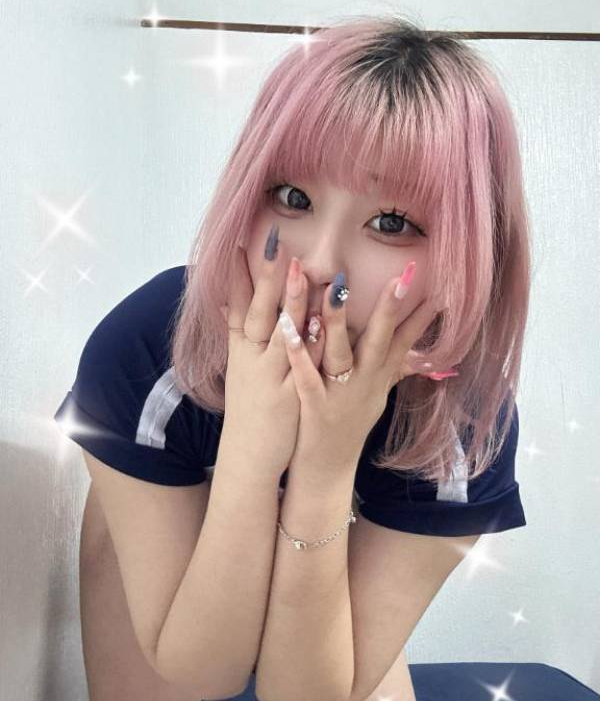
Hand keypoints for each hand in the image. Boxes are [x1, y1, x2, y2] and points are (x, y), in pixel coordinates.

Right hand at [219, 234, 312, 476]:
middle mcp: (253, 360)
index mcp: (242, 352)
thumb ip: (240, 334)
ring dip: (291, 300)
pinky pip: (302, 364)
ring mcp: (271, 377)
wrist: (248, 459)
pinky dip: (309, 342)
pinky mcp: (290, 394)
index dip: (239, 275)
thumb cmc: (249, 412)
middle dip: (266, 277)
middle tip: (274, 244)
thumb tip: (227, 300)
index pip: (238, 306)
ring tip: (301, 269)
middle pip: (259, 312)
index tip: (239, 242)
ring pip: (281, 333)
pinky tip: (319, 322)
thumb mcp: (241, 371)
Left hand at [279, 269, 458, 471]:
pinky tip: (289, 329)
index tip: (443, 288)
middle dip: (391, 309)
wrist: (328, 471)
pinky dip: (298, 353)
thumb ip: (397, 369)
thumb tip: (424, 353)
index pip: (406, 341)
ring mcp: (339, 394)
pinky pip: (305, 376)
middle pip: (380, 341)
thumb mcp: (379, 396)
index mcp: (379, 377)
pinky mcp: (313, 407)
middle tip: (402, 277)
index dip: (423, 316)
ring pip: (340, 352)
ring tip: (336, 288)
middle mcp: (364, 383)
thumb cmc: (350, 426)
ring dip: (337, 321)